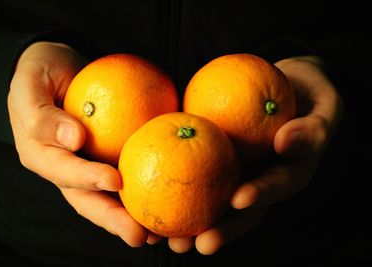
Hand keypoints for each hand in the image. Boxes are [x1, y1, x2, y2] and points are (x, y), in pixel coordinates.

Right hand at [8, 41, 148, 246]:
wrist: (60, 66)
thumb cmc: (40, 72)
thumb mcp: (30, 84)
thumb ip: (42, 114)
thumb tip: (74, 139)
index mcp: (42, 155)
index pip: (64, 172)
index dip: (87, 179)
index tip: (115, 181)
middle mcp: (66, 168)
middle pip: (89, 199)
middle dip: (113, 219)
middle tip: (139, 235)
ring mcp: (88, 165)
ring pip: (109, 197)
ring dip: (132, 216)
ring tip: (160, 232)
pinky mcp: (107, 157)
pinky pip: (128, 172)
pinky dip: (146, 186)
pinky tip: (168, 195)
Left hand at [167, 55, 343, 254]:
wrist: (288, 84)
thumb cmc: (311, 95)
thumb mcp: (325, 107)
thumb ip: (313, 128)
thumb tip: (285, 141)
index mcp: (288, 173)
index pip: (275, 188)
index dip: (259, 196)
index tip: (239, 200)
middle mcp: (260, 178)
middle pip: (240, 210)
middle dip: (218, 229)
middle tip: (196, 244)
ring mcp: (237, 169)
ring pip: (212, 199)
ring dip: (189, 221)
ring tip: (163, 237)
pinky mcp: (216, 156)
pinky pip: (195, 169)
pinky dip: (174, 183)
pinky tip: (147, 192)